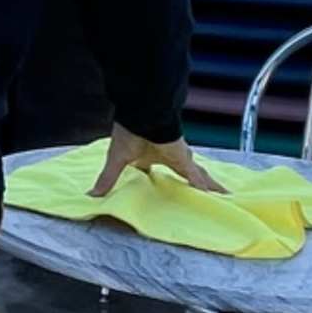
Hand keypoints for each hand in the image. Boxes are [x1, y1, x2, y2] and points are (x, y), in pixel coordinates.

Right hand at [91, 129, 218, 197]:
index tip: (163, 188)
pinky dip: (205, 187)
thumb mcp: (116, 160)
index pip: (157, 170)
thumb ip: (108, 179)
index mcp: (149, 156)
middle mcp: (167, 156)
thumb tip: (91, 195)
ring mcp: (178, 158)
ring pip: (196, 175)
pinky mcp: (184, 159)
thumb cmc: (129, 131)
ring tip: (220, 194)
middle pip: (184, 173)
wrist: (143, 115)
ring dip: (206, 183)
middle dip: (194, 181)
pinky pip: (197, 177)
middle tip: (205, 192)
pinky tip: (218, 196)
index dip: (160, 180)